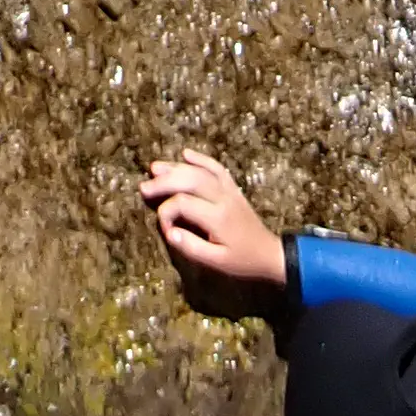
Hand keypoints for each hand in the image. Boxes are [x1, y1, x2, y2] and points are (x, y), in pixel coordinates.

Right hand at [141, 150, 288, 314]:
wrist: (270, 254)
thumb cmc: (242, 260)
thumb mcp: (216, 262)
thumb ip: (191, 247)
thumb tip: (169, 232)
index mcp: (218, 218)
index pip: (183, 204)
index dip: (166, 214)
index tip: (165, 229)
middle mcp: (223, 199)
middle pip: (189, 180)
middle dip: (164, 182)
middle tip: (144, 188)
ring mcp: (229, 191)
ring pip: (200, 171)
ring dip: (176, 167)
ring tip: (155, 168)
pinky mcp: (233, 189)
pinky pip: (217, 168)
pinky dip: (201, 159)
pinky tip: (186, 153)